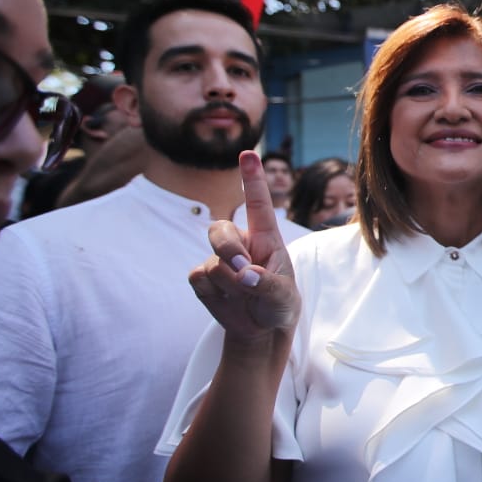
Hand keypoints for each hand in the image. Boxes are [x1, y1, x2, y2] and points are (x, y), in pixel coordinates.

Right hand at [187, 150, 299, 338]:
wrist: (261, 328)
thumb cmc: (279, 303)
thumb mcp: (283, 296)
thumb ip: (266, 284)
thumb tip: (244, 275)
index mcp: (265, 237)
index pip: (257, 203)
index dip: (252, 178)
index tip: (248, 154)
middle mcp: (240, 242)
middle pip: (219, 230)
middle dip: (227, 249)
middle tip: (242, 269)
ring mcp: (218, 259)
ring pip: (212, 261)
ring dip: (228, 282)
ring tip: (245, 295)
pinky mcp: (203, 278)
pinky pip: (199, 279)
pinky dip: (215, 295)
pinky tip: (228, 301)